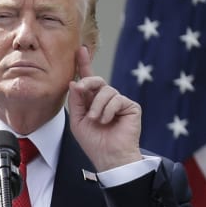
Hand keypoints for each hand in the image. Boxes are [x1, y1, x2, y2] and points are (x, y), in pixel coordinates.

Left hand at [65, 46, 142, 172]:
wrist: (108, 156)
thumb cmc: (93, 142)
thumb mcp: (77, 121)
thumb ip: (76, 101)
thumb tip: (74, 82)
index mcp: (92, 101)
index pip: (88, 80)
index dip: (84, 64)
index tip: (80, 49)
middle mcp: (106, 98)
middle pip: (97, 80)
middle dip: (87, 83)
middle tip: (80, 90)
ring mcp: (119, 101)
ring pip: (106, 90)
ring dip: (96, 106)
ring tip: (95, 120)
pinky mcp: (130, 106)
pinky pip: (116, 99)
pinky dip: (108, 111)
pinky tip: (107, 121)